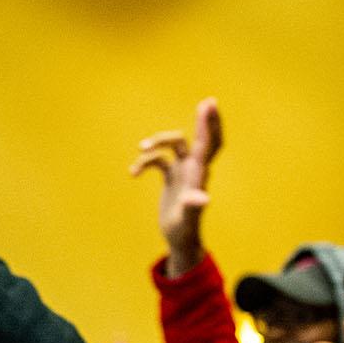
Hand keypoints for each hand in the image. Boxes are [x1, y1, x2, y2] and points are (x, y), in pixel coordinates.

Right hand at [130, 97, 221, 275]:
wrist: (180, 241)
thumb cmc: (185, 230)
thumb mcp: (187, 219)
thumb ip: (193, 206)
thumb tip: (202, 198)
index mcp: (199, 173)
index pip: (209, 143)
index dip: (210, 124)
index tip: (209, 105)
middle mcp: (193, 169)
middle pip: (199, 138)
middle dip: (203, 121)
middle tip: (206, 102)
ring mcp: (182, 172)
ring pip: (173, 146)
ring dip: (157, 142)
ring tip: (141, 148)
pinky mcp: (170, 179)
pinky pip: (158, 161)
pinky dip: (144, 163)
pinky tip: (133, 174)